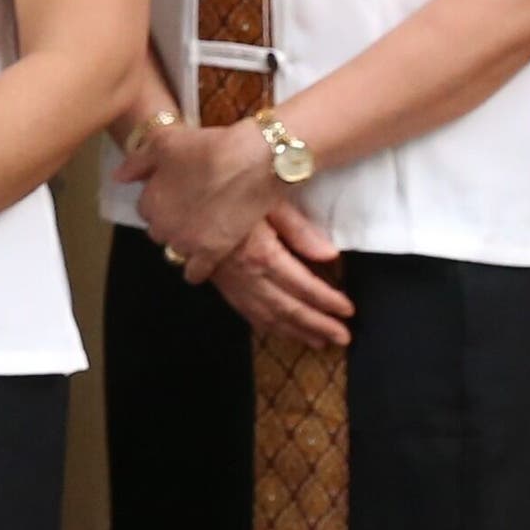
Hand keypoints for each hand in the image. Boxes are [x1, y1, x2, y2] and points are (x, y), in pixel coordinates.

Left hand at [129, 118, 287, 280]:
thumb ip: (136, 162)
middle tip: (190, 209)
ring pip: (175, 251)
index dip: (161, 200)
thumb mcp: (164, 142)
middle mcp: (163, 226)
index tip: (176, 193)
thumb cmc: (208, 148)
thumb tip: (118, 177)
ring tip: (200, 230)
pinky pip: (195, 273)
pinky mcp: (212, 253)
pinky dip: (196, 269)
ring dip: (183, 243)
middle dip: (171, 222)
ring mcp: (187, 242)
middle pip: (159, 231)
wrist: (254, 161)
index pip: (145, 209)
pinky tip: (203, 260)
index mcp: (149, 202)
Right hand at [206, 200, 352, 346]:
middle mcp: (244, 273)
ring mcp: (228, 280)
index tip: (348, 309)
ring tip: (318, 342)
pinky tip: (278, 330)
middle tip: (343, 337)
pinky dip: (264, 324)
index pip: (302, 284)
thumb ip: (298, 230)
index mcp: (260, 253)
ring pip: (264, 314)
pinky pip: (243, 309)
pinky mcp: (218, 280)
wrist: (180, 190)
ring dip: (293, 331)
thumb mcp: (268, 199)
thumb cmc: (228, 187)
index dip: (327, 299)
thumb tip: (329, 255)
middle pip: (285, 307)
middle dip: (316, 324)